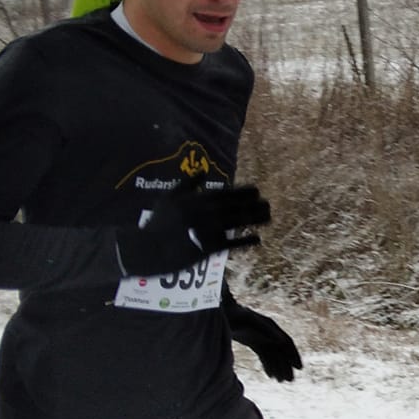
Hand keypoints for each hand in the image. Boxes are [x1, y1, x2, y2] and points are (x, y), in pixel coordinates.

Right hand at [116, 179, 271, 276]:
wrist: (149, 248)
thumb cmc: (158, 222)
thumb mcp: (169, 197)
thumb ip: (188, 183)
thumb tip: (202, 171)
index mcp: (199, 199)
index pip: (227, 193)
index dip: (244, 192)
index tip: (257, 191)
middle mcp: (207, 213)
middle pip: (237, 207)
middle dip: (255, 206)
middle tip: (269, 204)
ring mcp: (210, 230)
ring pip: (238, 223)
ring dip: (255, 220)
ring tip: (268, 217)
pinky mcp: (209, 248)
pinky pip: (232, 244)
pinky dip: (246, 241)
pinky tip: (257, 239)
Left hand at [226, 300, 302, 381]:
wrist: (221, 313)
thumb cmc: (236, 315)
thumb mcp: (250, 321)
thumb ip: (266, 330)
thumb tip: (282, 341)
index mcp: (271, 326)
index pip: (286, 342)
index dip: (294, 355)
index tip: (299, 367)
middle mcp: (268, 332)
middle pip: (281, 351)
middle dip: (287, 365)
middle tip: (290, 380)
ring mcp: (261, 337)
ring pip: (273, 355)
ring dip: (278, 368)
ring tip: (281, 381)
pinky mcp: (253, 342)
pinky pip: (264, 356)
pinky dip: (268, 366)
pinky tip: (271, 376)